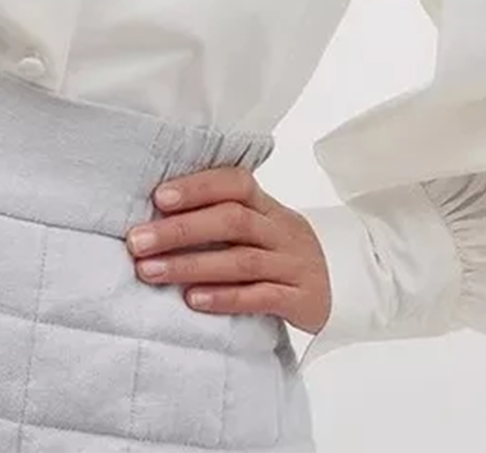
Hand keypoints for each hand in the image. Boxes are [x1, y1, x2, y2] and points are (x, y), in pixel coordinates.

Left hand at [125, 165, 331, 334]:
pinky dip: (225, 298)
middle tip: (137, 242)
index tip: (158, 197)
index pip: (235, 183)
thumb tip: (155, 213)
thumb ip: (220, 215)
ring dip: (191, 266)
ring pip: (241, 260)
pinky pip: (261, 298)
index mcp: (267, 205)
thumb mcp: (260, 225)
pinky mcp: (301, 298)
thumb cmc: (281, 250)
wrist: (347, 281)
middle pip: (232, 221)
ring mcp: (294, 264)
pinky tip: (193, 301)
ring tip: (150, 272)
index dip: (198, 187)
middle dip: (180, 230)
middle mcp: (281, 230)